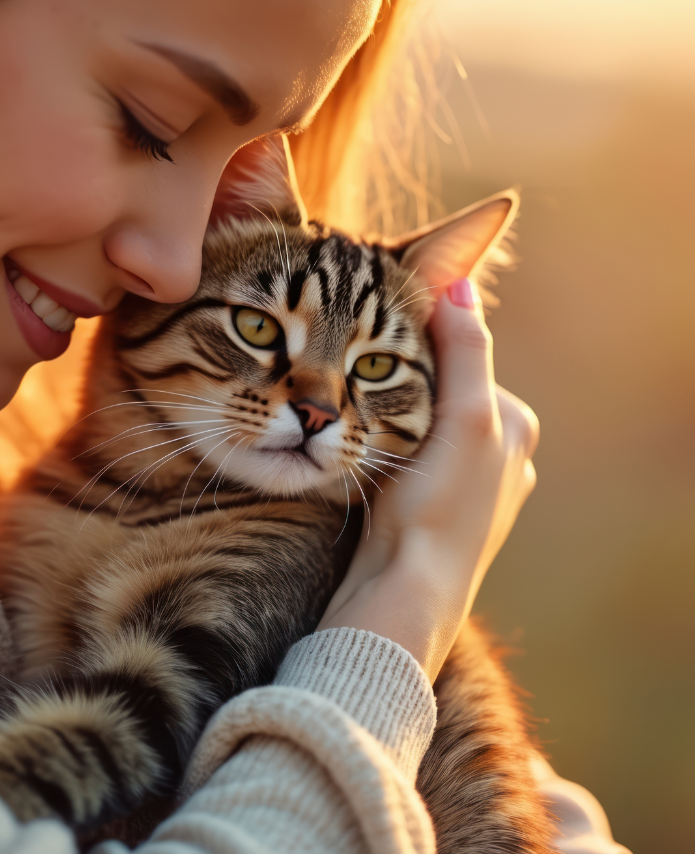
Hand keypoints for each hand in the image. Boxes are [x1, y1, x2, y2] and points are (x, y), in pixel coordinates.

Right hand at [318, 279, 539, 681]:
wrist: (407, 592)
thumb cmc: (437, 508)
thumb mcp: (462, 416)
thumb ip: (464, 350)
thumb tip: (459, 284)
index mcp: (516, 426)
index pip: (464, 360)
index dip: (415, 349)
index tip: (372, 350)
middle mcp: (506, 456)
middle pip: (444, 393)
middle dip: (403, 388)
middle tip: (362, 400)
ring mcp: (476, 489)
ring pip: (426, 428)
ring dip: (394, 421)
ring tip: (359, 434)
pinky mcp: (443, 515)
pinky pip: (416, 462)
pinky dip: (394, 456)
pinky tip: (372, 471)